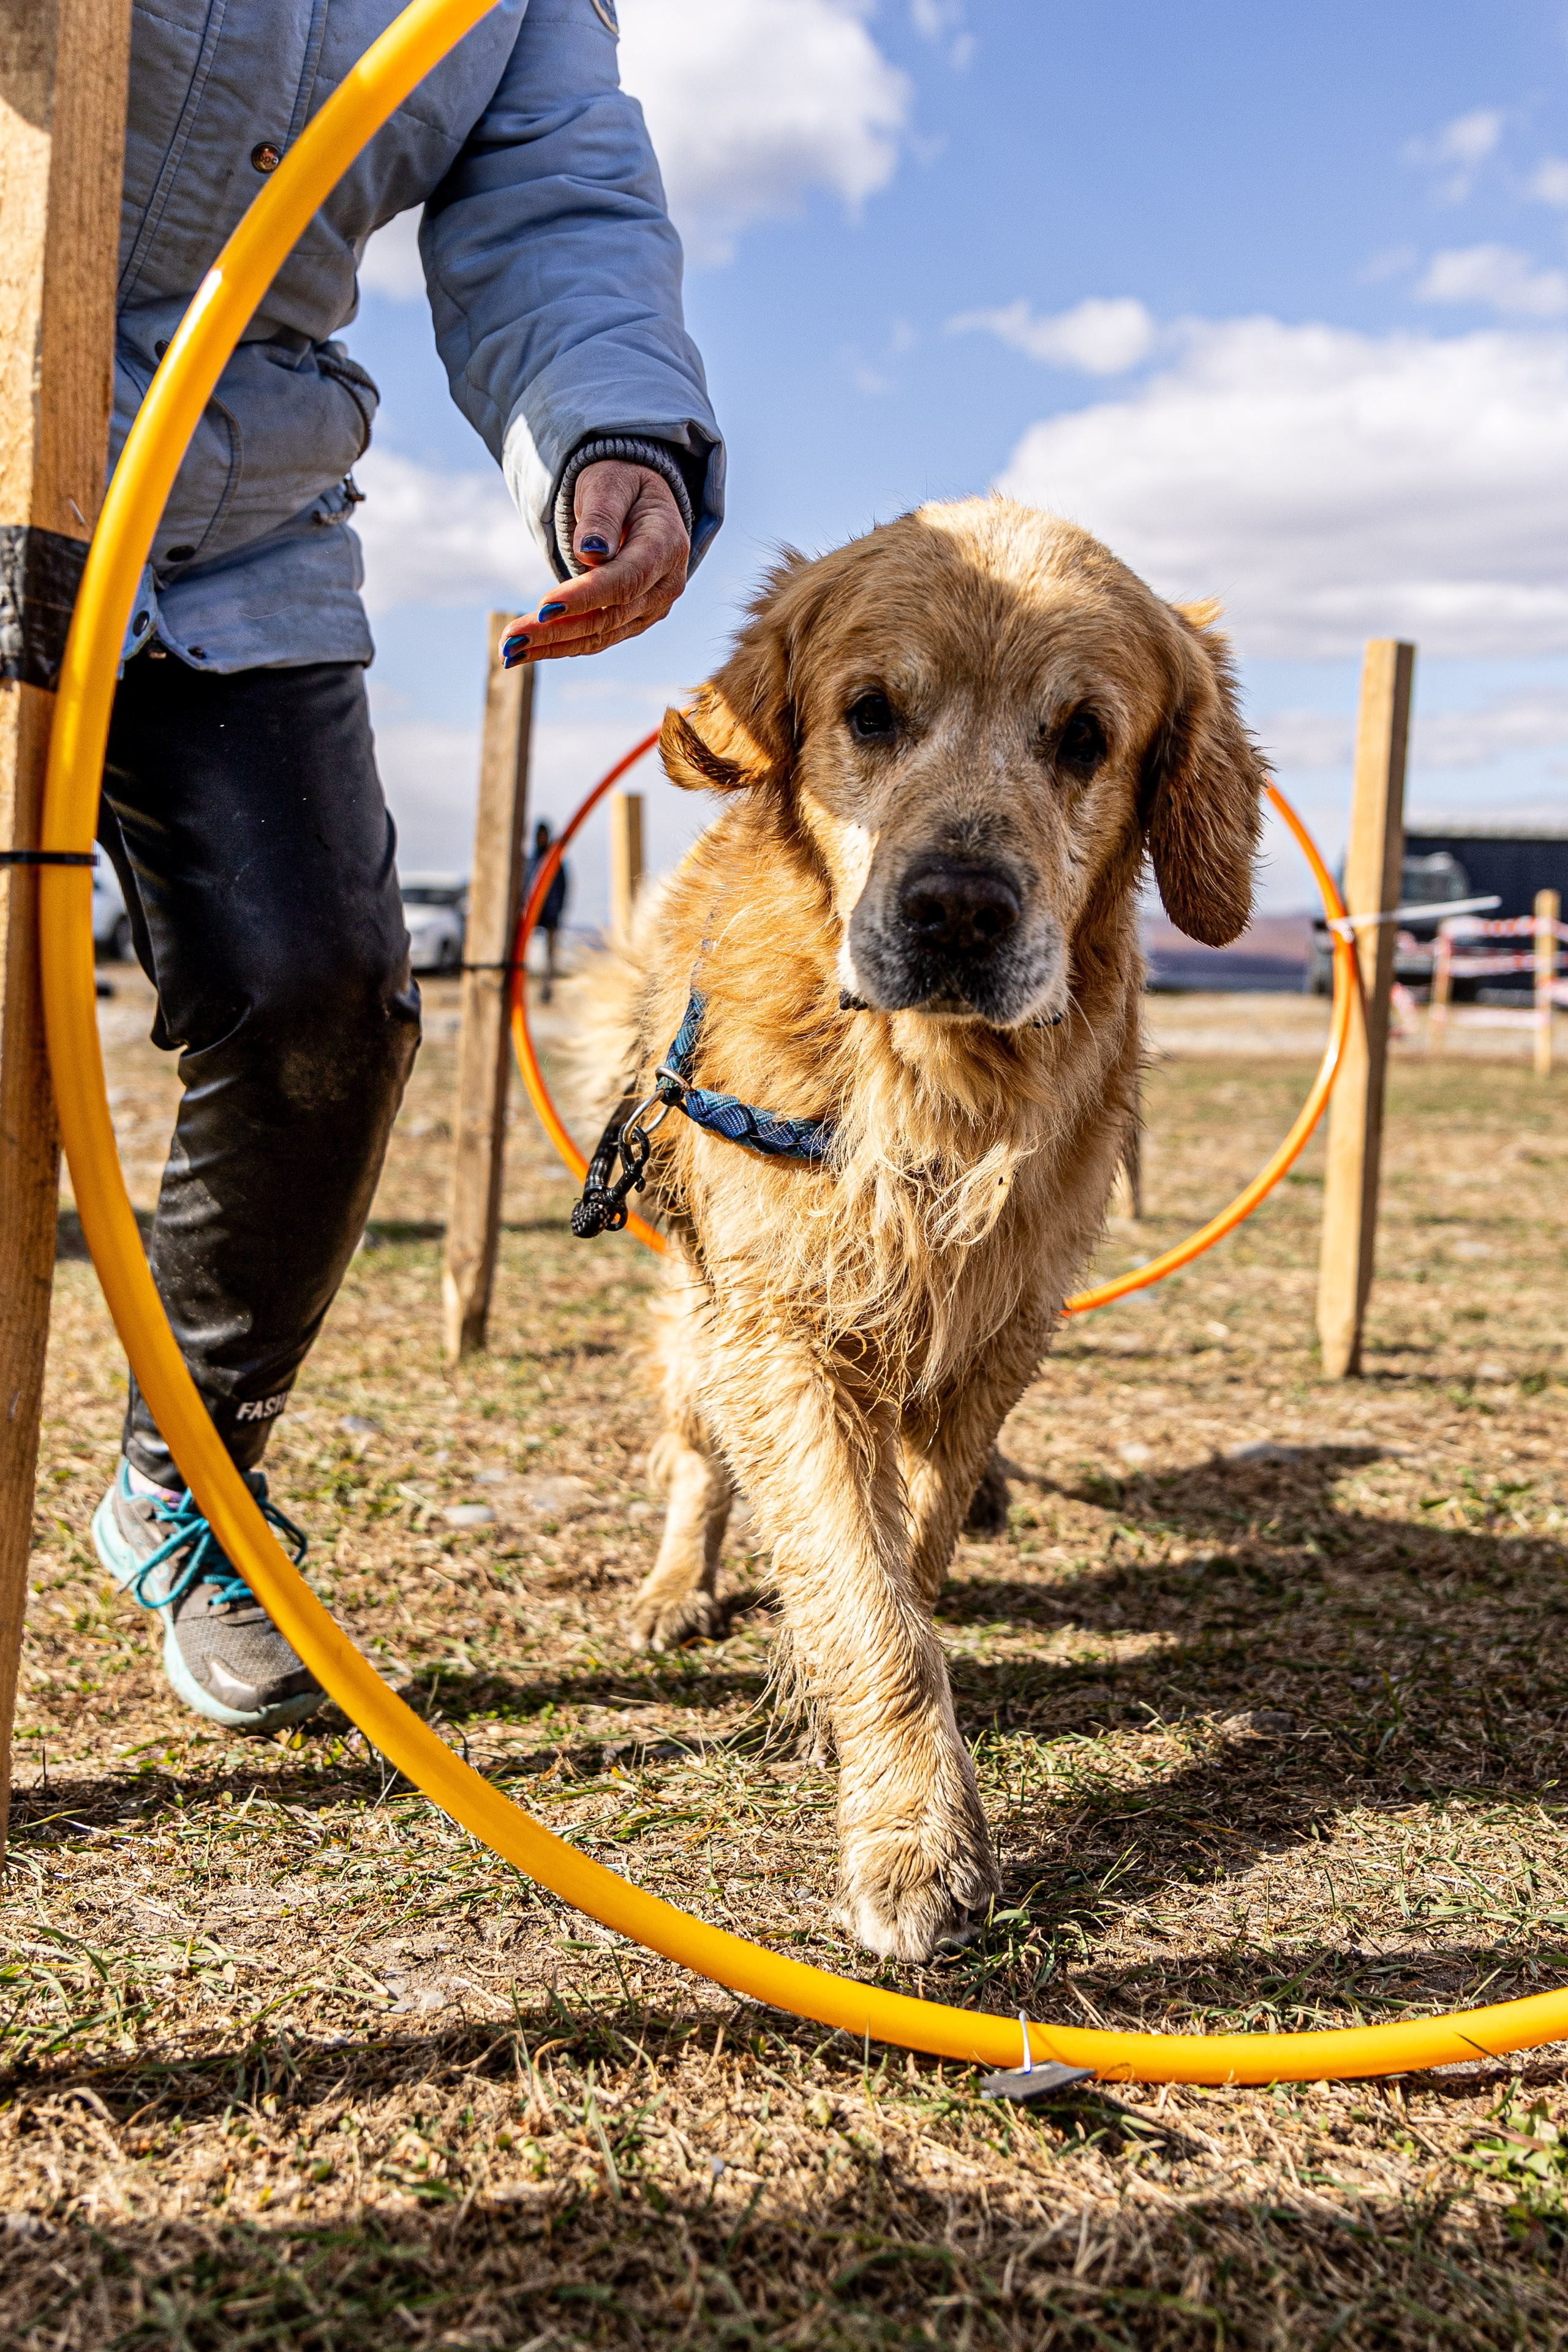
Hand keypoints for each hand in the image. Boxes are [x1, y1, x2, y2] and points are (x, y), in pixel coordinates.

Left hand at [502, 460, 689, 664]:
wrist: (640, 499)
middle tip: (509, 641)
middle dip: (556, 630)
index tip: (544, 607)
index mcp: (666, 546)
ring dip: (552, 646)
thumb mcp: (609, 484)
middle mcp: (665, 586)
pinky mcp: (634, 621)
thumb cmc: (621, 484)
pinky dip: (561, 646)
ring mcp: (651, 609)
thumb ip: (602, 515)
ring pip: (600, 636)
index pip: (626, 580)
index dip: (586, 596)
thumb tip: (590, 553)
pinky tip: (526, 652)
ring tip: (507, 653)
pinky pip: (597, 638)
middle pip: (608, 617)